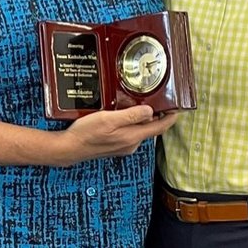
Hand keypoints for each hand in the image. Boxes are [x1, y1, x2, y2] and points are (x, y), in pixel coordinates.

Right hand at [59, 105, 177, 165]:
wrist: (70, 148)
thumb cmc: (86, 133)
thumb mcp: (109, 119)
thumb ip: (131, 116)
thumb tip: (149, 112)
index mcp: (132, 137)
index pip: (159, 128)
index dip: (170, 118)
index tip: (177, 108)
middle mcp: (131, 144)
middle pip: (150, 128)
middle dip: (155, 115)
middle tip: (156, 99)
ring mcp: (124, 146)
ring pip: (139, 130)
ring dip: (141, 118)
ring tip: (136, 104)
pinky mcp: (116, 146)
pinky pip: (130, 132)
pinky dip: (131, 123)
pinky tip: (122, 115)